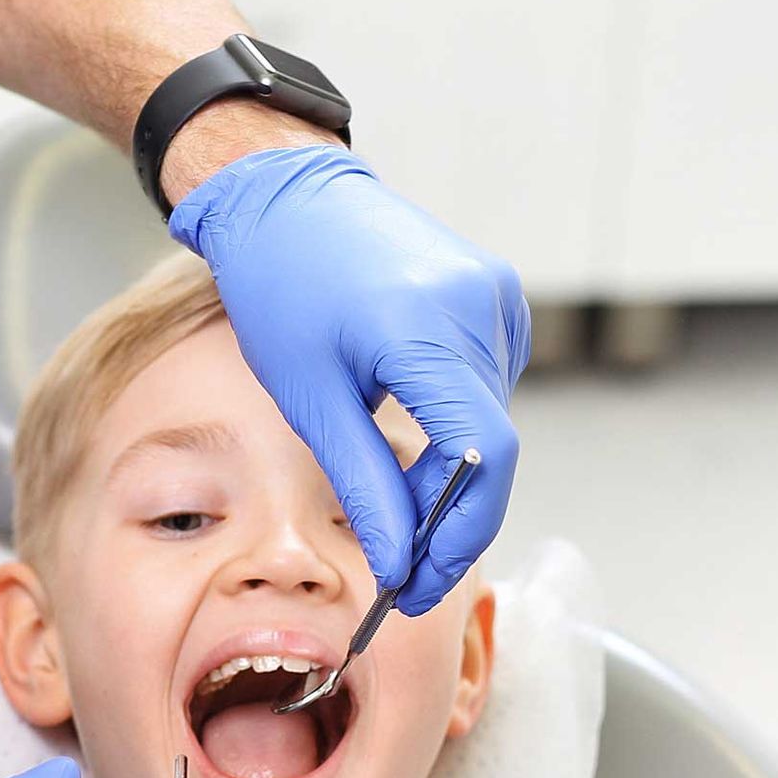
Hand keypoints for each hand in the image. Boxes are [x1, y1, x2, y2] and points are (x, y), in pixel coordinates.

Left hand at [169, 145, 529, 614]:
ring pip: (490, 423)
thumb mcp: (310, 398)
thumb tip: (400, 564)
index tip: (423, 584)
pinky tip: (406, 428)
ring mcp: (495, 297)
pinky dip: (455, 430)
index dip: (460, 534)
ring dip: (448, 475)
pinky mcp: (496, 297)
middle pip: (491, 448)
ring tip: (389, 492)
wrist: (286, 192)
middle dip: (448, 517)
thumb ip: (365, 485)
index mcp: (426, 328)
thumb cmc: (282, 284)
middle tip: (404, 569)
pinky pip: (487, 388)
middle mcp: (479, 307)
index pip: (483, 457)